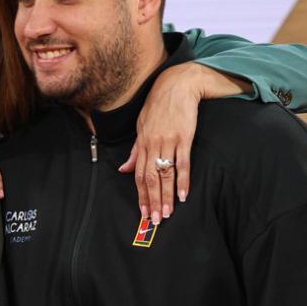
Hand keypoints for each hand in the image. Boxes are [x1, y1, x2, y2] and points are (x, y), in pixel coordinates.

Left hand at [119, 62, 245, 222]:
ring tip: (168, 214)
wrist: (177, 85)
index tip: (143, 212)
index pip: (138, 175)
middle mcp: (152, 144)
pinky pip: (182, 162)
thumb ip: (134, 150)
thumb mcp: (142, 126)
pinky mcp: (183, 137)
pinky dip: (183, 180)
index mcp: (141, 143)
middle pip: (149, 178)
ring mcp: (168, 141)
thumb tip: (123, 169)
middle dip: (152, 201)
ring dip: (166, 196)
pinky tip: (183, 195)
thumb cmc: (158, 106)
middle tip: (155, 221)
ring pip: (164, 174)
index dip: (140, 195)